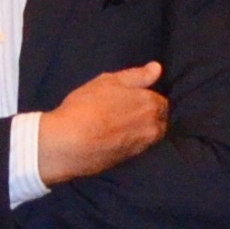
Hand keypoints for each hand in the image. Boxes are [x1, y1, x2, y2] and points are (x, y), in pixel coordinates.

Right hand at [35, 62, 168, 182]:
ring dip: (139, 128)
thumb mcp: (109, 82)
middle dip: (147, 114)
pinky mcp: (131, 160)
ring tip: (116, 123)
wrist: (69, 144)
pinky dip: (129, 140)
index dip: (146, 97)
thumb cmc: (87, 106)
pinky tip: (111, 136)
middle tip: (122, 109)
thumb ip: (136, 76)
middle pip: (158, 120)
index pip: (161, 101)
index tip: (129, 97)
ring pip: (148, 134)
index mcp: (152, 105)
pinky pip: (137, 146)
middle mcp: (153, 127)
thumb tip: (157, 68)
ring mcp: (143, 146)